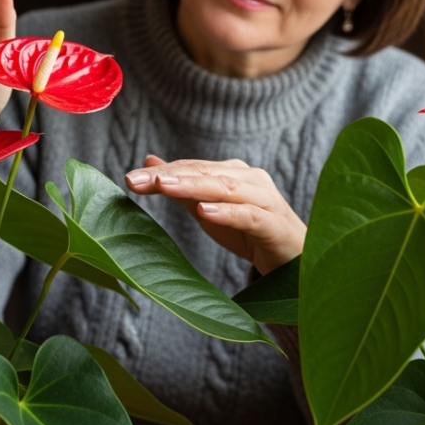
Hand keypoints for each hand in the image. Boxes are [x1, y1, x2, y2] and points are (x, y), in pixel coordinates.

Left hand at [124, 155, 304, 275]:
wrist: (294, 262)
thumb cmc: (250, 233)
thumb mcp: (209, 210)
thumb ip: (181, 187)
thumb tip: (148, 163)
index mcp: (233, 173)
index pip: (192, 167)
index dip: (161, 171)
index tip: (130, 178)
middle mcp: (250, 179)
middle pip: (205, 172)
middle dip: (169, 175)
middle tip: (136, 180)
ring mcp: (265, 199)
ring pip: (225, 188)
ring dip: (193, 186)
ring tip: (164, 187)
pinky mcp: (274, 224)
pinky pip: (249, 215)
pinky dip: (227, 212)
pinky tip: (205, 211)